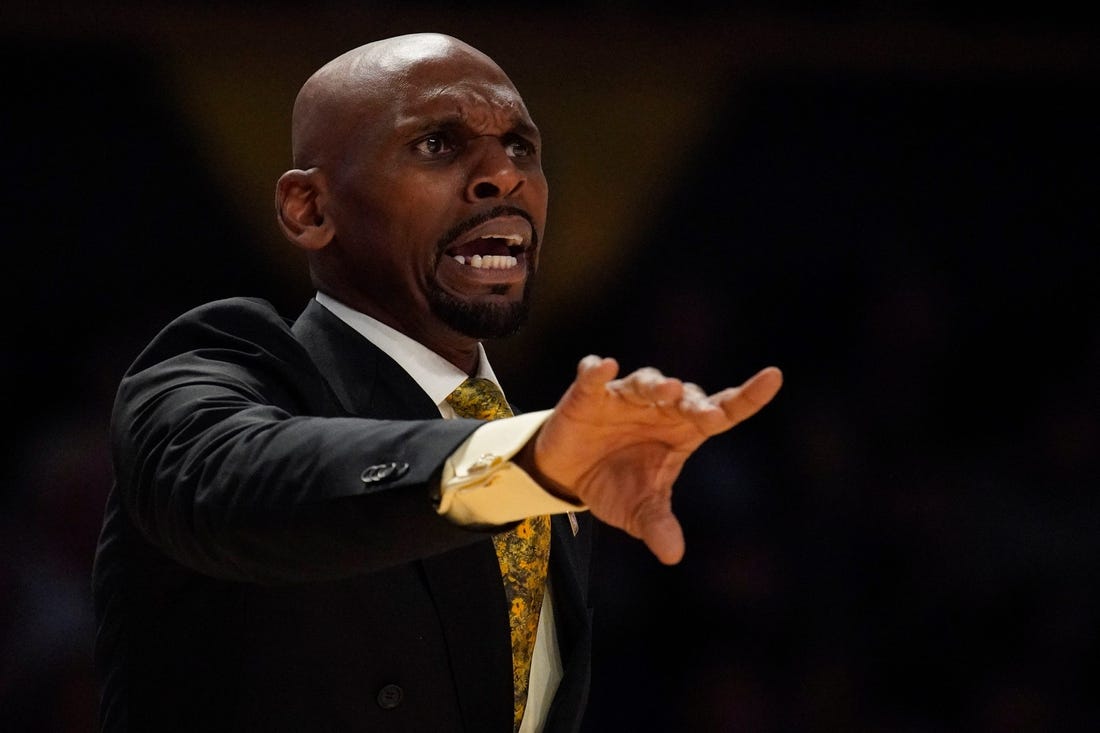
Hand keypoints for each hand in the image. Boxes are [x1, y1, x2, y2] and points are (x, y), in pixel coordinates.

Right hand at [526, 356, 782, 564]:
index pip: (723, 410)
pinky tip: (604, 367)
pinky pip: (594, 377)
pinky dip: (598, 371)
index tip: (773, 376)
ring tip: (666, 391)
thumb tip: (673, 555)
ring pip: (646, 383)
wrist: (568, 474)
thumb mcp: (637, 510)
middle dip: (695, 402)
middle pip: (686, 397)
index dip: (749, 395)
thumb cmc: (614, 485)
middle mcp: (659, 408)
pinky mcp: (588, 394)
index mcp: (682, 431)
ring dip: (656, 386)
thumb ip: (657, 525)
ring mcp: (624, 398)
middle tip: (707, 414)